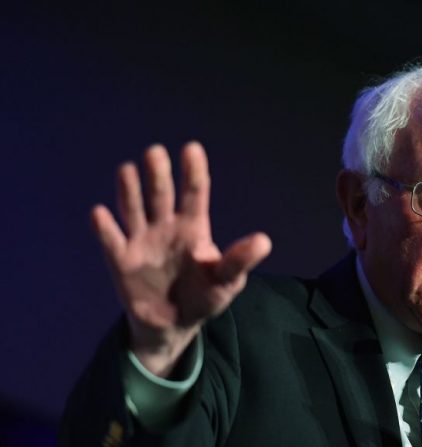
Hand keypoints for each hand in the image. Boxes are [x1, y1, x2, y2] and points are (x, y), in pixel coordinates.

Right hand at [92, 142, 270, 375]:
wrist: (174, 324)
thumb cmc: (205, 296)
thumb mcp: (227, 281)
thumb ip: (239, 261)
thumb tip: (264, 242)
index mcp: (194, 227)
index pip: (195, 193)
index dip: (193, 172)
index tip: (191, 149)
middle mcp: (166, 226)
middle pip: (161, 195)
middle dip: (158, 174)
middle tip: (155, 152)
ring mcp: (142, 241)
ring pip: (134, 209)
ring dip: (129, 190)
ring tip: (128, 170)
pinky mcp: (121, 261)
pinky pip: (111, 241)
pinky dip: (104, 228)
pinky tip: (100, 214)